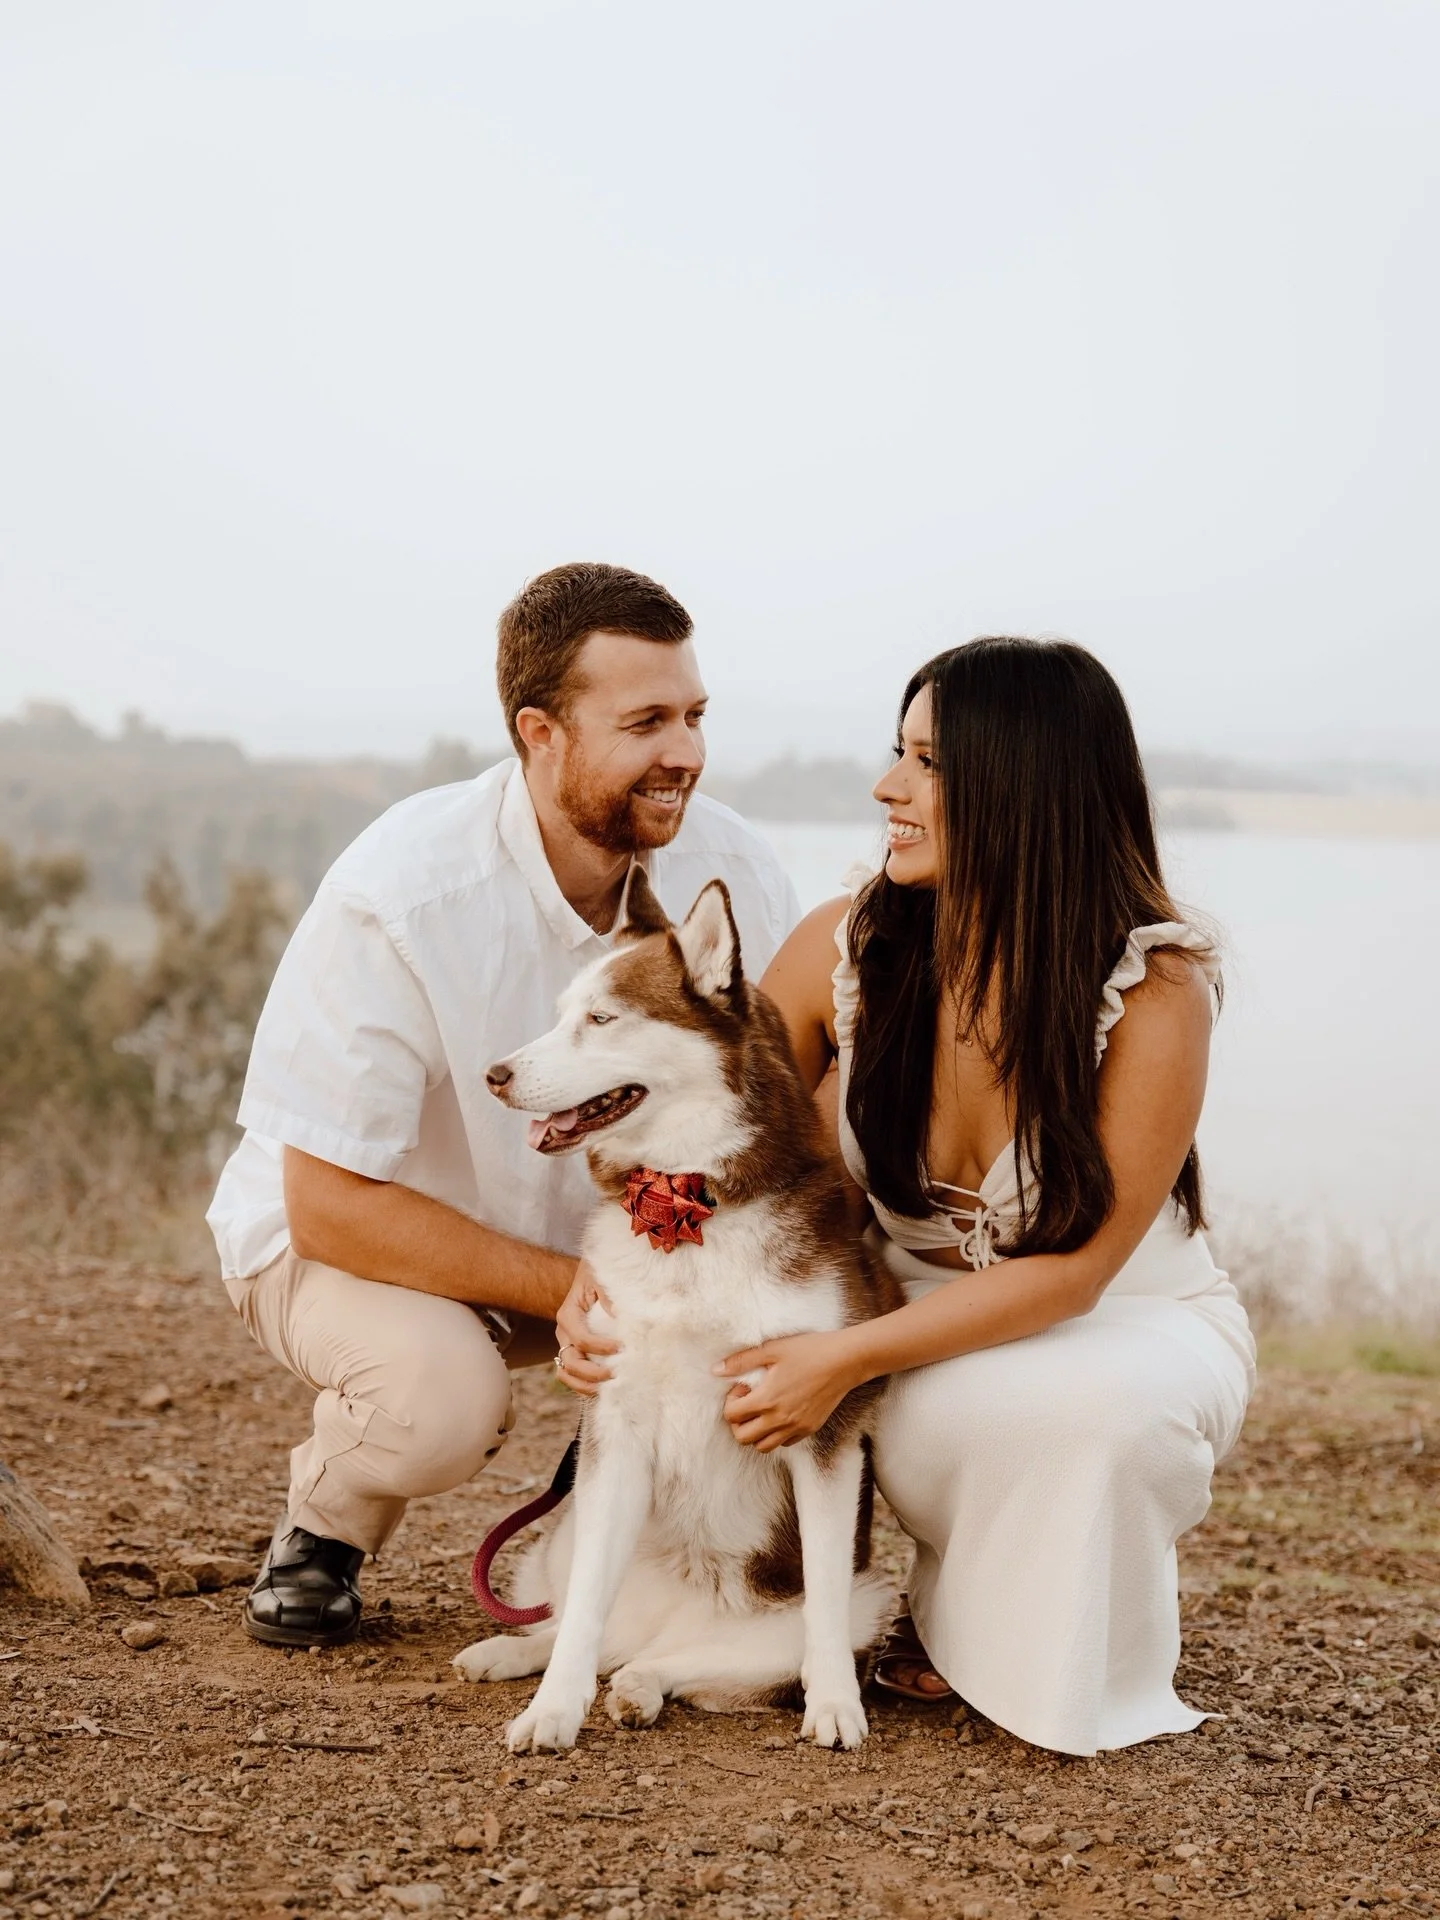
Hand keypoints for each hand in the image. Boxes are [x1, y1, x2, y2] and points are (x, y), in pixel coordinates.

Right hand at [554, 1258, 618, 1395]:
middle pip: (570, 1362)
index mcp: (568, 1315)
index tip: (622, 1348)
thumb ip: (609, 1297)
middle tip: (616, 1375)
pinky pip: (574, 1374)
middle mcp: (564, 1333)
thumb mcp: (603, 1279)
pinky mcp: (576, 1351)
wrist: (594, 1274)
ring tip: (609, 1388)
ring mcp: (568, 1344)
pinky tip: (606, 1388)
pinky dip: (586, 1385)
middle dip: (593, 1374)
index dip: (601, 1348)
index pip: (581, 1339)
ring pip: (567, 1373)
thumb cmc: (599, 1275)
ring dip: (586, 1385)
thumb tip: (619, 1319)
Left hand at [713, 1329, 862, 1451]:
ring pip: (763, 1447)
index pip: (732, 1416)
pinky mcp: (809, 1429)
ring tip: (762, 1410)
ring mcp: (796, 1427)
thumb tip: (716, 1370)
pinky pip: (784, 1444)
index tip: (742, 1387)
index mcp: (767, 1400)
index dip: (730, 1401)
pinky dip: (776, 1435)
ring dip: (755, 1432)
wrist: (846, 1361)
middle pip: (743, 1438)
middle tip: (747, 1402)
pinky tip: (780, 1413)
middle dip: (738, 1422)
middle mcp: (780, 1420)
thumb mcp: (773, 1349)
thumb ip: (741, 1361)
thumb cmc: (809, 1351)